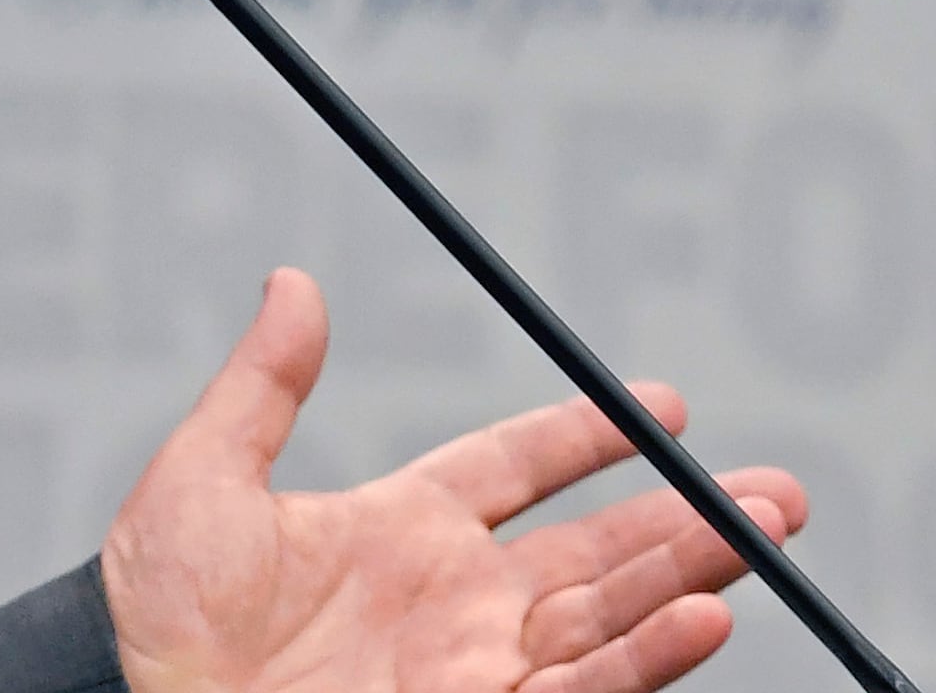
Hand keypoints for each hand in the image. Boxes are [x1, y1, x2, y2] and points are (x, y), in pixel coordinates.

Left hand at [100, 269, 805, 692]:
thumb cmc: (161, 618)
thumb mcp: (203, 481)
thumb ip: (262, 387)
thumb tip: (292, 284)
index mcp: (395, 529)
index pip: (514, 468)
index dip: (584, 434)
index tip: (665, 403)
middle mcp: (451, 601)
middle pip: (593, 549)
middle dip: (685, 516)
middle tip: (774, 488)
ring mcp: (472, 670)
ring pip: (608, 616)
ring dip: (688, 574)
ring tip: (762, 528)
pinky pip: (582, 688)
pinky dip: (645, 657)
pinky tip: (703, 616)